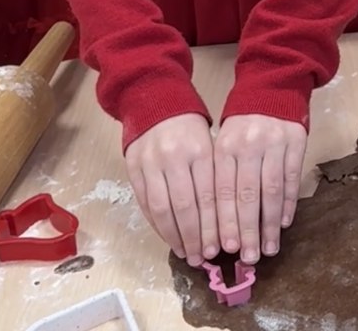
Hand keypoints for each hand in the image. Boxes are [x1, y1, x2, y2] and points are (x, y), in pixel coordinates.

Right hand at [125, 113, 216, 266]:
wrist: (154, 99)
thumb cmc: (190, 123)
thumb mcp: (210, 140)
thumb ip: (215, 173)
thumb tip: (225, 217)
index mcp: (199, 148)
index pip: (208, 194)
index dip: (213, 224)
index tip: (219, 247)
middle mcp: (174, 156)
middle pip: (185, 205)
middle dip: (194, 236)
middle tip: (202, 258)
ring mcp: (150, 163)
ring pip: (162, 208)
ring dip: (174, 236)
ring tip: (185, 253)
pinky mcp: (133, 168)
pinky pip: (145, 203)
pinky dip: (156, 224)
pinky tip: (167, 237)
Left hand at [214, 114, 307, 263]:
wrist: (272, 87)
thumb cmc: (242, 122)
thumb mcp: (223, 141)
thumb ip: (220, 176)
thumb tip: (216, 224)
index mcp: (225, 146)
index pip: (222, 191)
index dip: (224, 222)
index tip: (224, 249)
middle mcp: (249, 145)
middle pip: (247, 195)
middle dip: (247, 230)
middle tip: (248, 257)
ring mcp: (275, 142)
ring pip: (271, 190)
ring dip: (270, 223)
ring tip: (269, 248)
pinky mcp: (296, 141)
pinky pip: (291, 177)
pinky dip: (288, 202)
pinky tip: (284, 222)